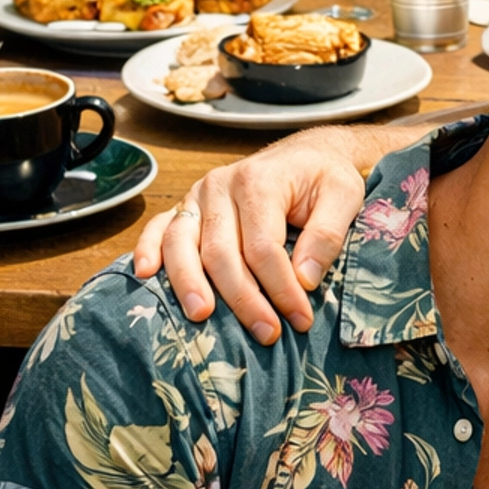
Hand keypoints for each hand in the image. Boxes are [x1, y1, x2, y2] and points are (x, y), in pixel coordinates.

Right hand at [133, 132, 370, 342]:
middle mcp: (221, 186)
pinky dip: (148, 249)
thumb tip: (303, 279)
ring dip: (189, 284)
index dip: (280, 289)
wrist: (307, 154)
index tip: (299, 319)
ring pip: (182, 244)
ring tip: (201, 316)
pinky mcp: (187, 206)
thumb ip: (327, 235)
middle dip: (243, 299)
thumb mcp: (344, 195)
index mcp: (259, 181)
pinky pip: (160, 228)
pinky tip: (144, 274)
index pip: (263, 248)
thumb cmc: (325, 177)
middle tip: (266, 334)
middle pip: (221, 253)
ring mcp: (198, 196)